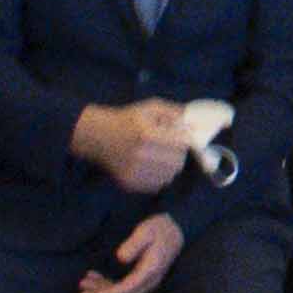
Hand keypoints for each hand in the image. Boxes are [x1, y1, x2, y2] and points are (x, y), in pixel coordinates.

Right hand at [73, 97, 199, 194]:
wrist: (98, 136)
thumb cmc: (127, 120)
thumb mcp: (150, 108)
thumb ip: (174, 113)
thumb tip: (194, 126)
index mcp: (147, 134)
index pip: (181, 144)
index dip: (186, 140)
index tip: (184, 137)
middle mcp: (141, 155)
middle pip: (178, 163)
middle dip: (179, 154)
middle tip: (172, 147)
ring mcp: (135, 172)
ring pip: (169, 176)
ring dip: (170, 166)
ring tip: (160, 155)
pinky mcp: (130, 183)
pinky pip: (157, 185)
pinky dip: (159, 176)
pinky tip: (150, 165)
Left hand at [76, 213, 183, 292]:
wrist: (176, 229)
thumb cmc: (159, 228)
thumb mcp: (146, 231)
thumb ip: (134, 244)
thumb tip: (120, 258)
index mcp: (150, 271)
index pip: (127, 289)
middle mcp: (149, 281)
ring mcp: (146, 281)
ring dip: (102, 292)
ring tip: (83, 285)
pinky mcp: (141, 278)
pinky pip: (123, 288)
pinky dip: (108, 286)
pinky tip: (94, 279)